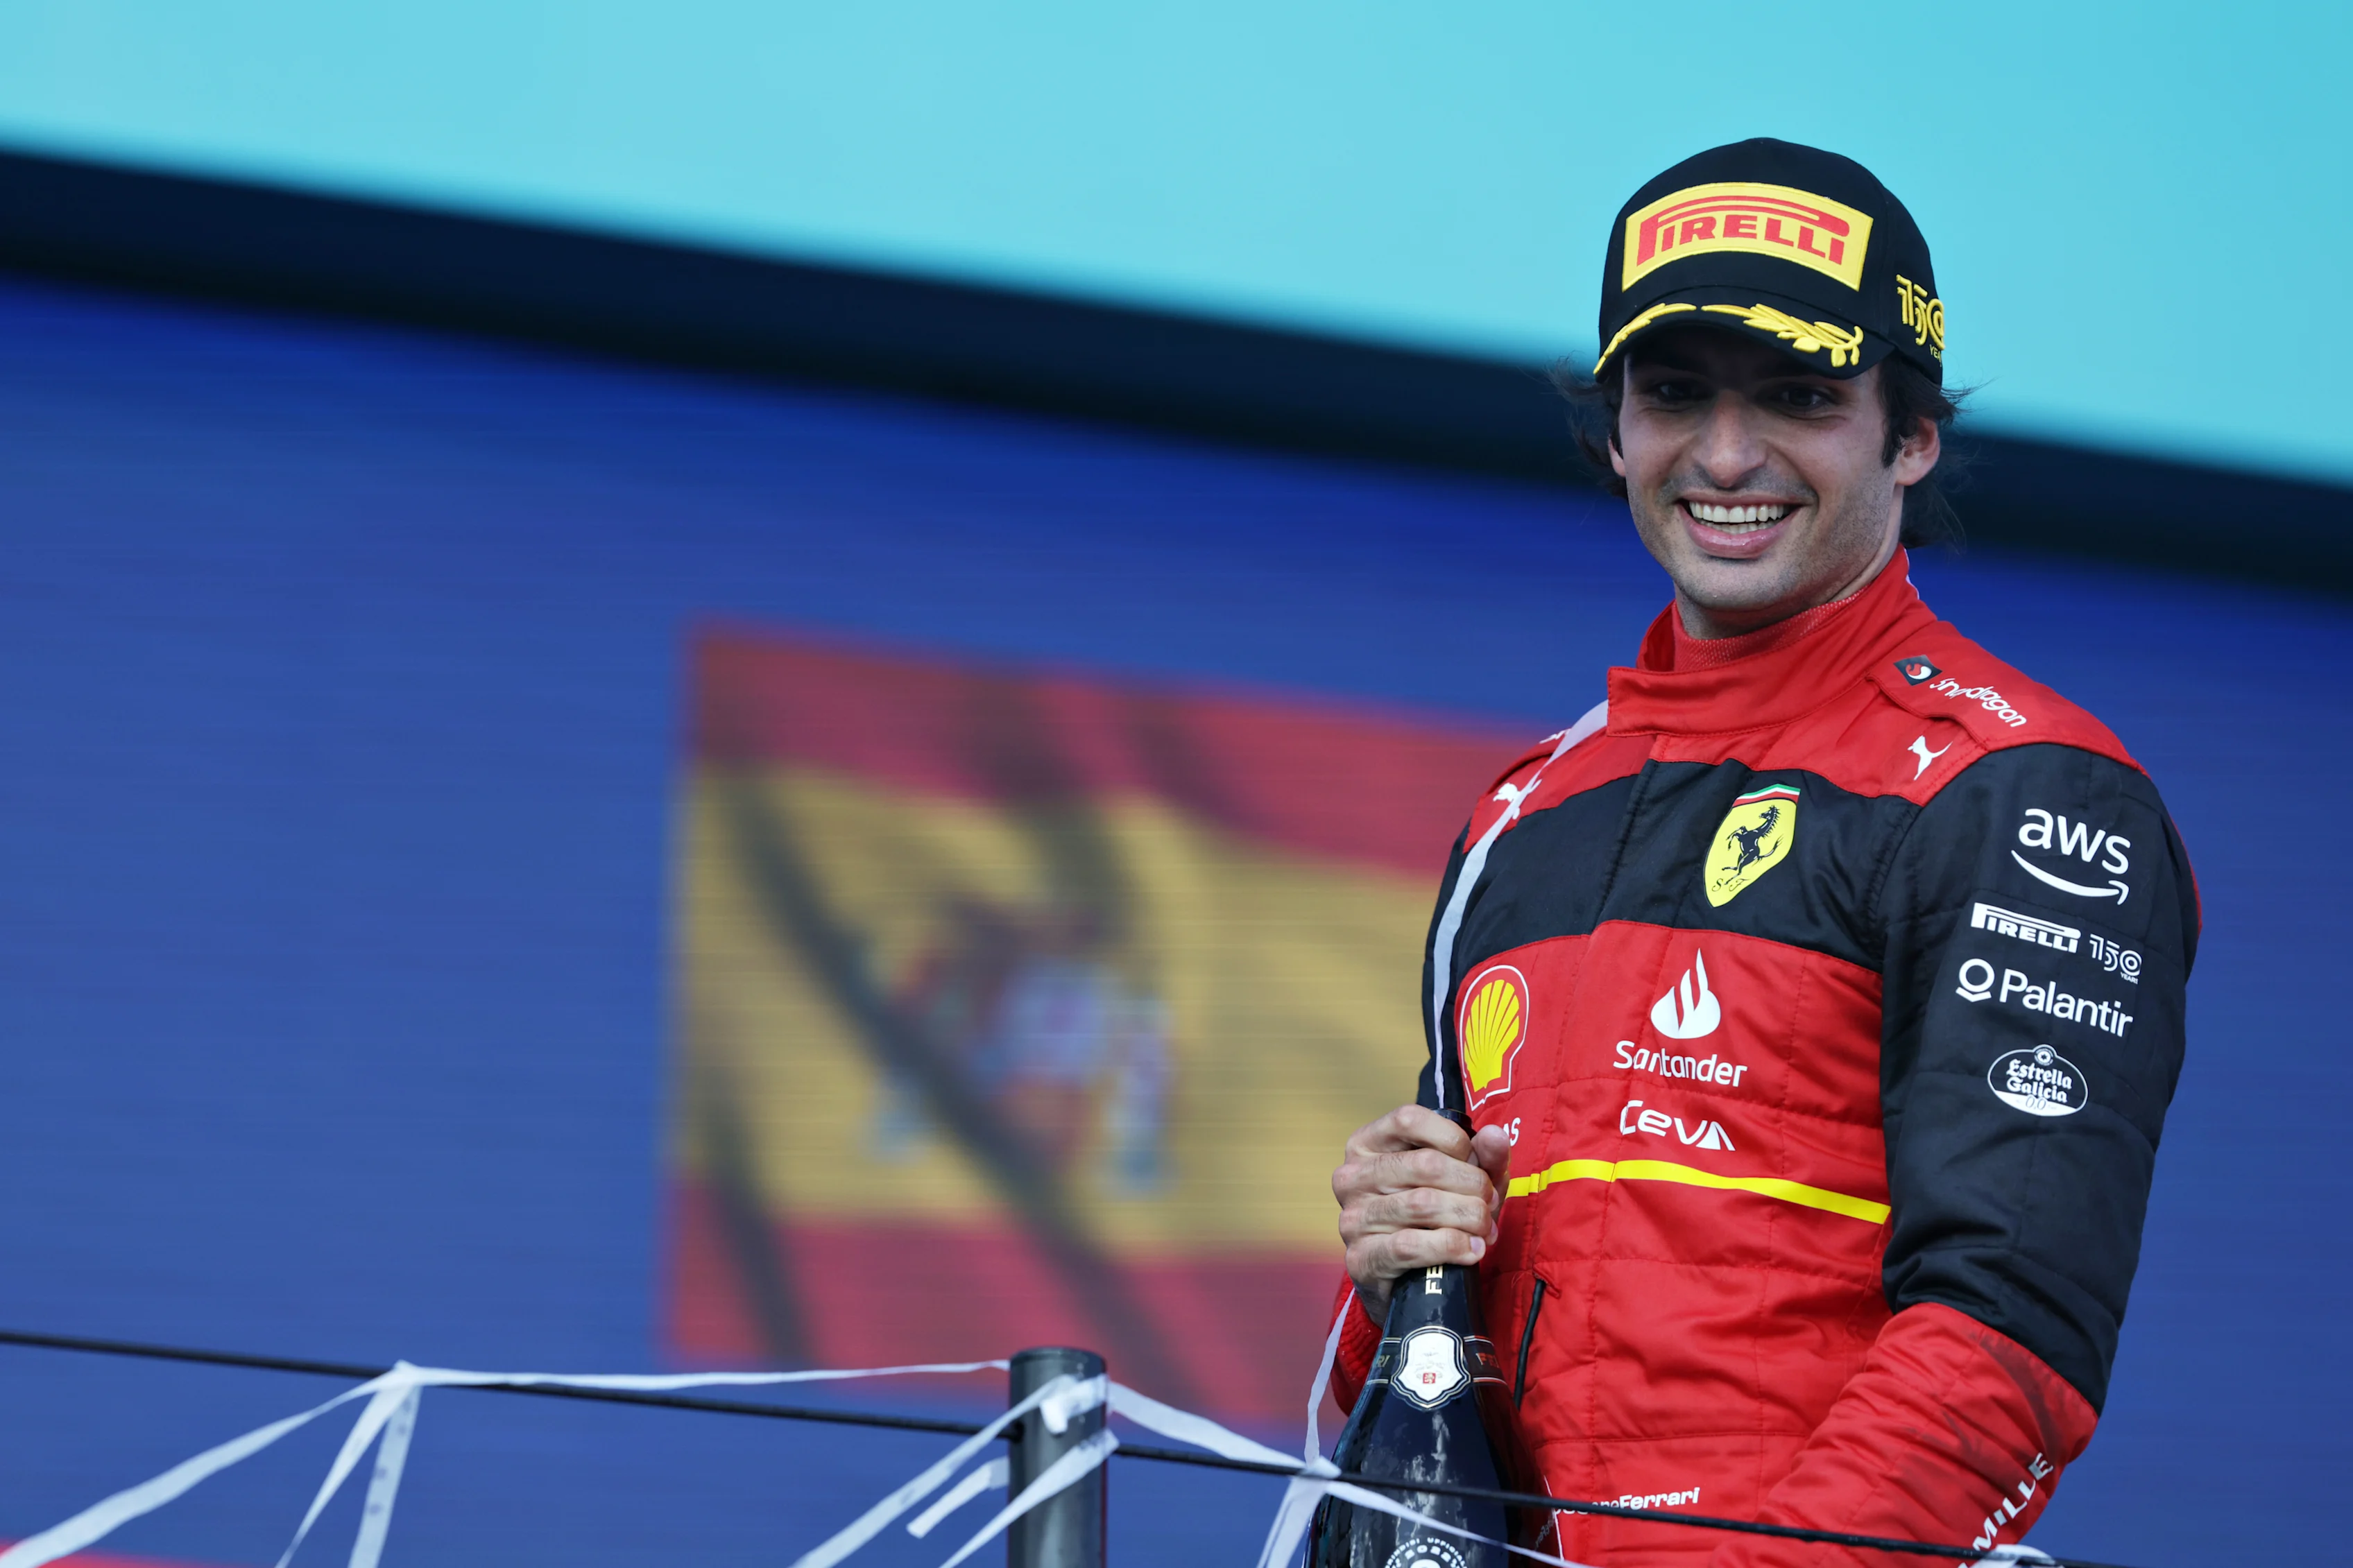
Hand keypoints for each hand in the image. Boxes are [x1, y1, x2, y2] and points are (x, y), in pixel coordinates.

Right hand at [1333, 1104, 1509, 1317]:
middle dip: (1472, 1185)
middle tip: (1489, 1204)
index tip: (1475, 1162)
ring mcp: (1352, 1217)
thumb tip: (1494, 1136)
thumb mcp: (1463, 1180)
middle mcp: (1352, 1176)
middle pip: (1425, 1164)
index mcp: (1368, 1144)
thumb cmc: (1433, 1217)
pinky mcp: (1361, 1257)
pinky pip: (1411, 1245)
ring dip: (1468, 1217)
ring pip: (1423, 1203)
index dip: (1454, 1138)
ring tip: (1485, 1229)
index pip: (1408, 1119)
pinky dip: (1451, 1246)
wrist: (1409, 1281)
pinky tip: (1471, 1250)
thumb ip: (1482, 1155)